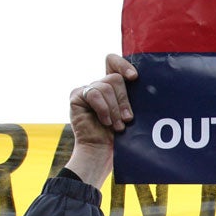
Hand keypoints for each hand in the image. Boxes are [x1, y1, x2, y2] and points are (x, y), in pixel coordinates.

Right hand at [66, 54, 137, 187]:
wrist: (102, 152)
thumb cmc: (119, 138)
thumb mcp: (129, 114)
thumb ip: (131, 98)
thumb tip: (139, 81)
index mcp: (112, 87)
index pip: (113, 62)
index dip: (123, 65)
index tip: (134, 78)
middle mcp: (98, 86)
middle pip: (115, 78)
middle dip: (124, 100)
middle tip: (127, 119)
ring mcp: (87, 90)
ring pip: (106, 87)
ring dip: (114, 109)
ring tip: (116, 126)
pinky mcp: (77, 96)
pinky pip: (94, 94)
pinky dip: (103, 109)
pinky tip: (104, 121)